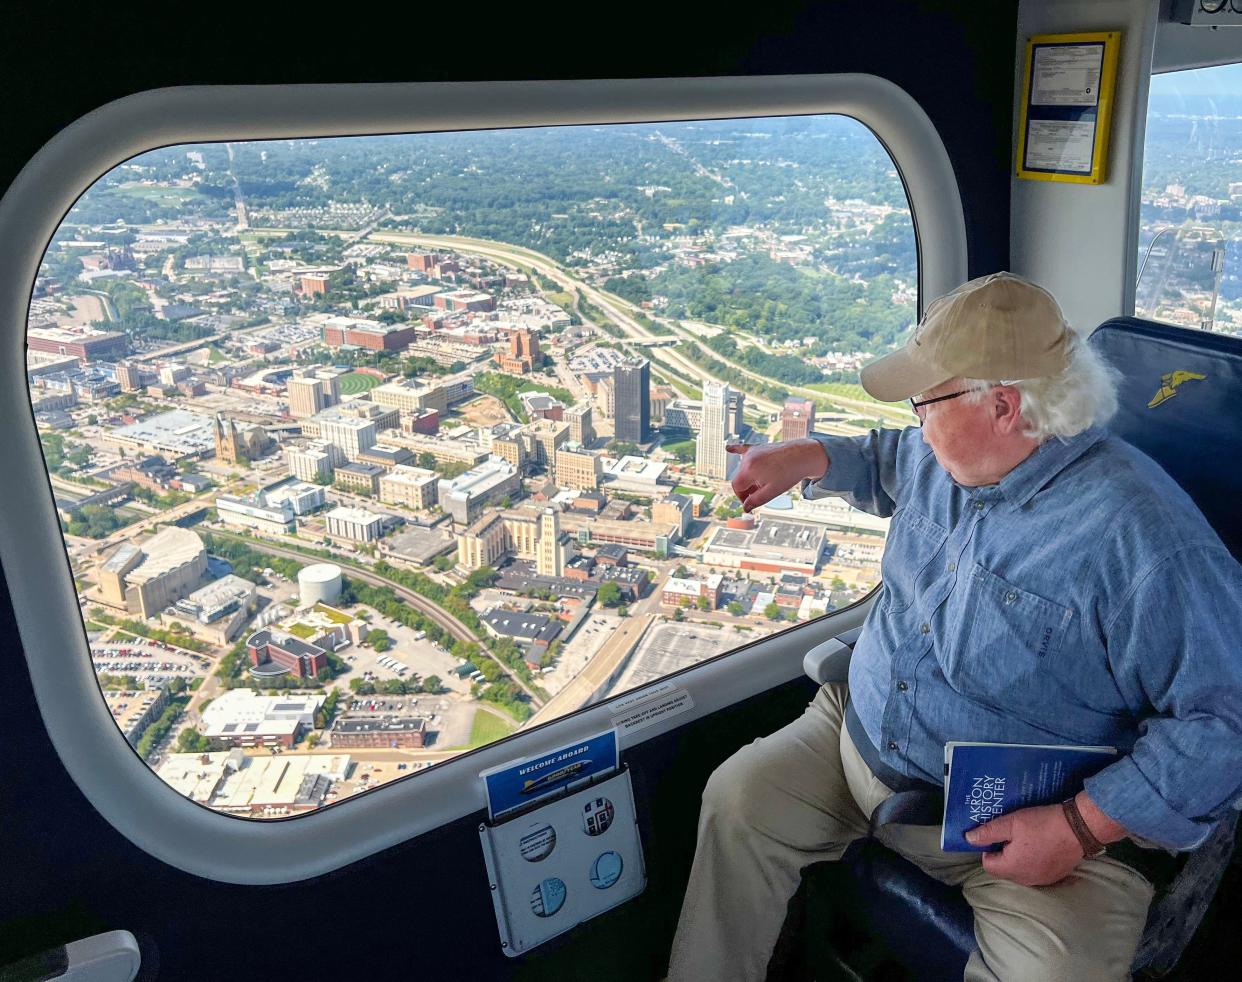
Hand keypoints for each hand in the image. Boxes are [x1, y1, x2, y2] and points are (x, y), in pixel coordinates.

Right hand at [727, 439, 827, 512]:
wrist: (802, 456)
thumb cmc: (788, 474)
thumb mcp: (772, 492)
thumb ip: (756, 500)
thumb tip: (745, 508)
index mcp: (749, 470)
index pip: (736, 487)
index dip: (742, 497)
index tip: (751, 502)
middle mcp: (748, 459)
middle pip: (740, 478)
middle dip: (747, 488)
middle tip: (763, 493)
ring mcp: (752, 452)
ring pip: (744, 468)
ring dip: (750, 477)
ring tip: (766, 481)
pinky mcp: (758, 447)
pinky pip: (743, 449)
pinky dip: (736, 450)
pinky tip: (728, 448)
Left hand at [963, 803, 1084, 886]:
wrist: (1079, 828)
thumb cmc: (1042, 824)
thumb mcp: (1011, 823)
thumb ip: (988, 832)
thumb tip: (968, 839)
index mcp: (1012, 868)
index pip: (988, 865)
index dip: (989, 848)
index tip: (998, 835)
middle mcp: (1026, 880)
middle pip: (1004, 869)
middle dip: (1004, 853)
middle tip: (1013, 834)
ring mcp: (1042, 880)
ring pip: (1020, 871)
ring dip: (1018, 857)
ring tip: (1027, 838)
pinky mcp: (1055, 877)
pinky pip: (1035, 871)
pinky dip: (1033, 861)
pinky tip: (1040, 845)